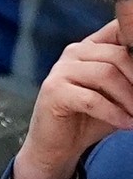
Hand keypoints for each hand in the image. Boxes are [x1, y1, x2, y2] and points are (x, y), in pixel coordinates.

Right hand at [12, 19, 132, 178]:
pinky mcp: (53, 91)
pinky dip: (113, 113)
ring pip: (107, 75)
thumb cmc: (88, 119)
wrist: (56, 148)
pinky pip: (92, 99)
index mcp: (90, 46)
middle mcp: (74, 52)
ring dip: (128, 98)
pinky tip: (125, 124)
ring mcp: (60, 70)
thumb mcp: (117, 93)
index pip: (120, 30)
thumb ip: (131, 78)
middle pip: (118, 55)